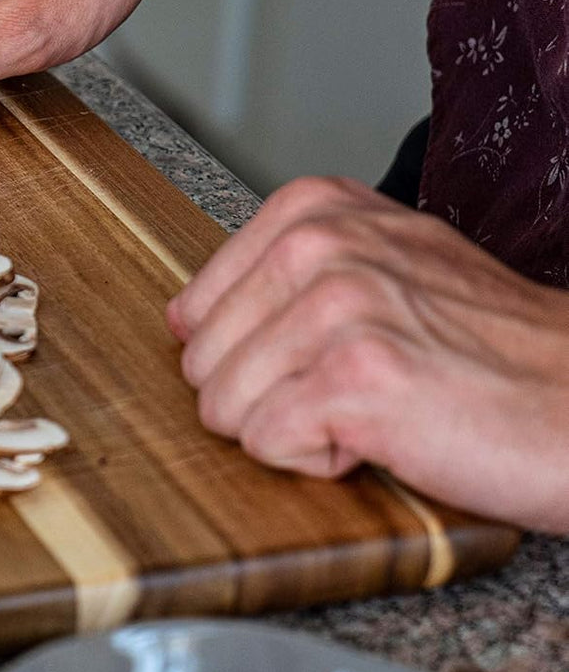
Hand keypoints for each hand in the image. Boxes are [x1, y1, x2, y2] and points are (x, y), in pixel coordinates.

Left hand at [166, 176, 568, 533]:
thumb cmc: (487, 352)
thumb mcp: (385, 269)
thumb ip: (285, 276)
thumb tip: (183, 318)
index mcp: (316, 211)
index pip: (195, 308)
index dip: (251, 356)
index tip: (329, 353)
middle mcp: (322, 245)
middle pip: (201, 362)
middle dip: (264, 397)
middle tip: (357, 386)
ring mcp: (338, 308)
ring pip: (224, 407)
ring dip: (295, 429)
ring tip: (375, 407)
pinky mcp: (354, 379)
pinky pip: (265, 443)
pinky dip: (320, 461)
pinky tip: (386, 435)